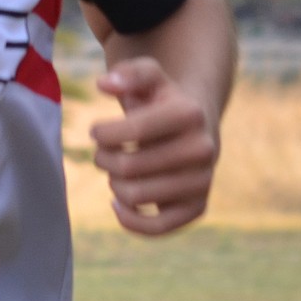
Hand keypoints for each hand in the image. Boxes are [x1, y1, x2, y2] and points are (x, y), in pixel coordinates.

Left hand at [89, 56, 218, 235]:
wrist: (197, 125)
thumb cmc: (162, 100)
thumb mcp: (148, 76)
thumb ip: (128, 73)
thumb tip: (105, 85)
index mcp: (189, 114)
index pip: (132, 132)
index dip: (102, 134)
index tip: (97, 132)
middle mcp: (202, 149)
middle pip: (128, 167)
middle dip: (103, 159)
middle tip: (103, 153)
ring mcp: (203, 181)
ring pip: (136, 196)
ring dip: (113, 184)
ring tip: (115, 170)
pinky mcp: (197, 207)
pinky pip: (157, 227)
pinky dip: (130, 219)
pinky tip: (118, 203)